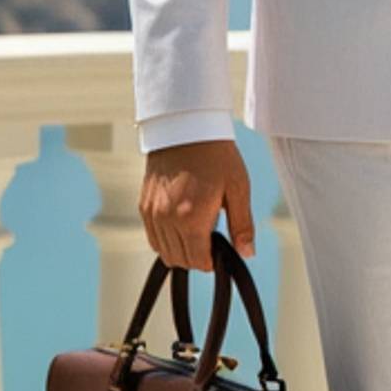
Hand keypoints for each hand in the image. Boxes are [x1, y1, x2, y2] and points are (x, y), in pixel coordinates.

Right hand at [141, 139, 255, 270]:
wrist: (186, 129)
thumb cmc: (216, 156)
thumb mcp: (237, 189)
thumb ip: (241, 225)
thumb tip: (246, 253)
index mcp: (192, 218)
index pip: (198, 261)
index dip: (212, 261)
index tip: (220, 251)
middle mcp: (167, 219)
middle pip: (181, 260)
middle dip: (198, 257)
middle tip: (211, 239)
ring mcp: (153, 213)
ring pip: (164, 253)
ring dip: (181, 251)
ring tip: (197, 232)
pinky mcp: (144, 206)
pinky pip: (153, 238)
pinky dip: (166, 241)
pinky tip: (181, 228)